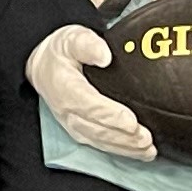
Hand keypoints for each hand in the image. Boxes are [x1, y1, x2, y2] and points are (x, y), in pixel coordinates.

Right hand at [26, 24, 153, 161]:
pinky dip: (121, 151)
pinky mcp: (80, 132)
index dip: (111, 115)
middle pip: (98, 129)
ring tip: (148, 149)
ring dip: (125, 148)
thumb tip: (105, 54)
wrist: (43, 68)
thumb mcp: (71, 37)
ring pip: (101, 141)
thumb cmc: (60, 53)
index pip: (89, 105)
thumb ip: (87, 43)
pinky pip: (101, 145)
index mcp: (64, 87)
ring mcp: (73, 124)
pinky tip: (139, 152)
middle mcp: (67, 111)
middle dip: (124, 137)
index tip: (132, 121)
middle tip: (147, 139)